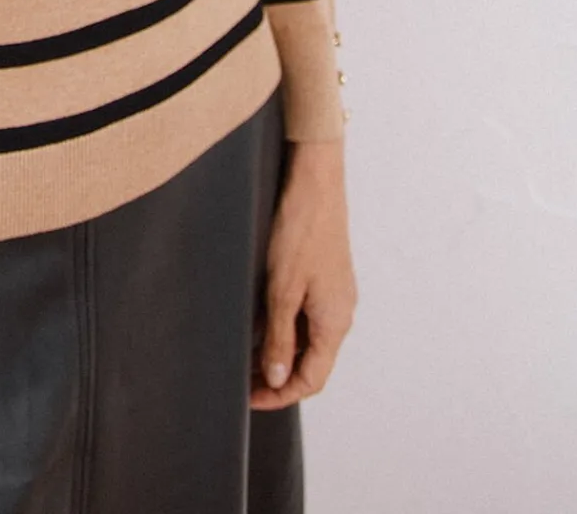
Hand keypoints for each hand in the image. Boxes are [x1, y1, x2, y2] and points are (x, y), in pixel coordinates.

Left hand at [250, 137, 356, 409]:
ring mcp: (332, 293)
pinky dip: (280, 323)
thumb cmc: (300, 228)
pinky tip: (254, 318)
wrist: (314, 178)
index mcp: (335, 322)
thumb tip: (276, 379)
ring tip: (241, 351)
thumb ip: (279, 336)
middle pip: (309, 361)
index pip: (311, 379)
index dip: (279, 395)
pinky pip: (303, 313)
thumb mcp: (282, 288)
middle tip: (239, 379)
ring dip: (276, 348)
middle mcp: (338, 311)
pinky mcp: (322, 274)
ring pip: (305, 336)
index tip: (246, 397)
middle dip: (275, 376)